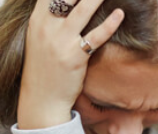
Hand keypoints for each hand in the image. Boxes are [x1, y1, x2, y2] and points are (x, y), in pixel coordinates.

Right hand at [17, 0, 123, 129]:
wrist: (41, 99)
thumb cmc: (44, 68)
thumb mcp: (40, 38)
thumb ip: (50, 19)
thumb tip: (66, 4)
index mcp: (37, 20)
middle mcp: (47, 27)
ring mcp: (60, 41)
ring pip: (82, 9)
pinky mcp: (74, 56)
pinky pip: (95, 36)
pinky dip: (109, 24)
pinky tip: (120, 14)